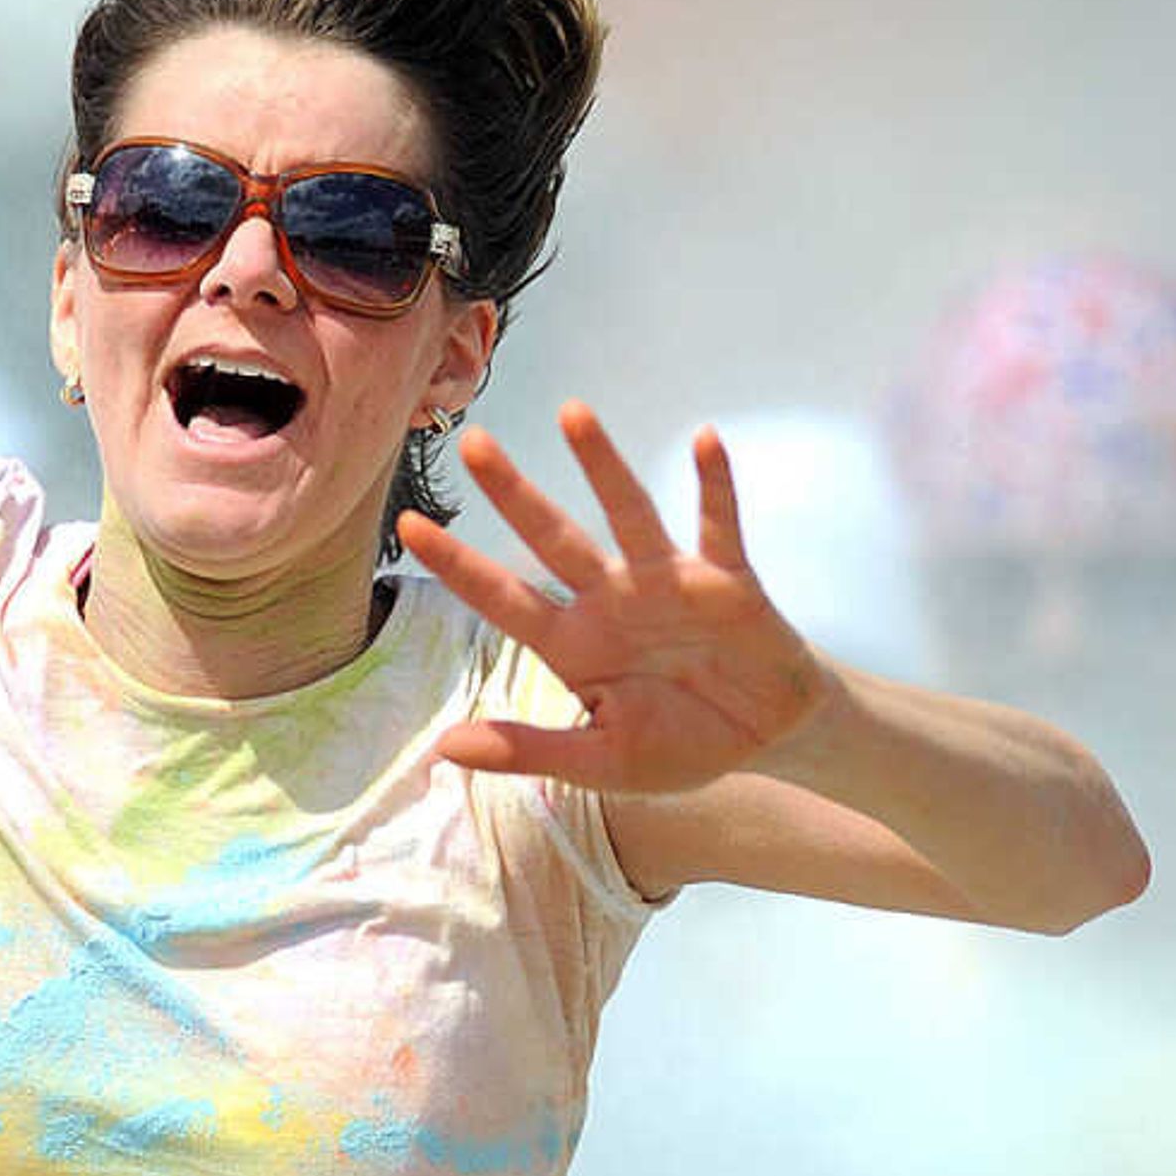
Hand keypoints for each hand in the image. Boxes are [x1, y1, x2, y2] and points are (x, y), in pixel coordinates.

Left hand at [402, 406, 836, 793]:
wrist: (765, 738)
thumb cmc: (678, 745)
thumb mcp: (599, 761)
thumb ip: (527, 749)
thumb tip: (443, 748)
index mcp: (573, 643)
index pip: (503, 597)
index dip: (459, 563)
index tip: (410, 524)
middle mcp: (611, 600)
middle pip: (553, 538)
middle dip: (513, 493)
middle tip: (471, 442)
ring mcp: (667, 583)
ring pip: (627, 514)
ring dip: (602, 466)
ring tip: (571, 413)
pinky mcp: (725, 580)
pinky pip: (718, 525)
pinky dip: (713, 485)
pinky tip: (703, 440)